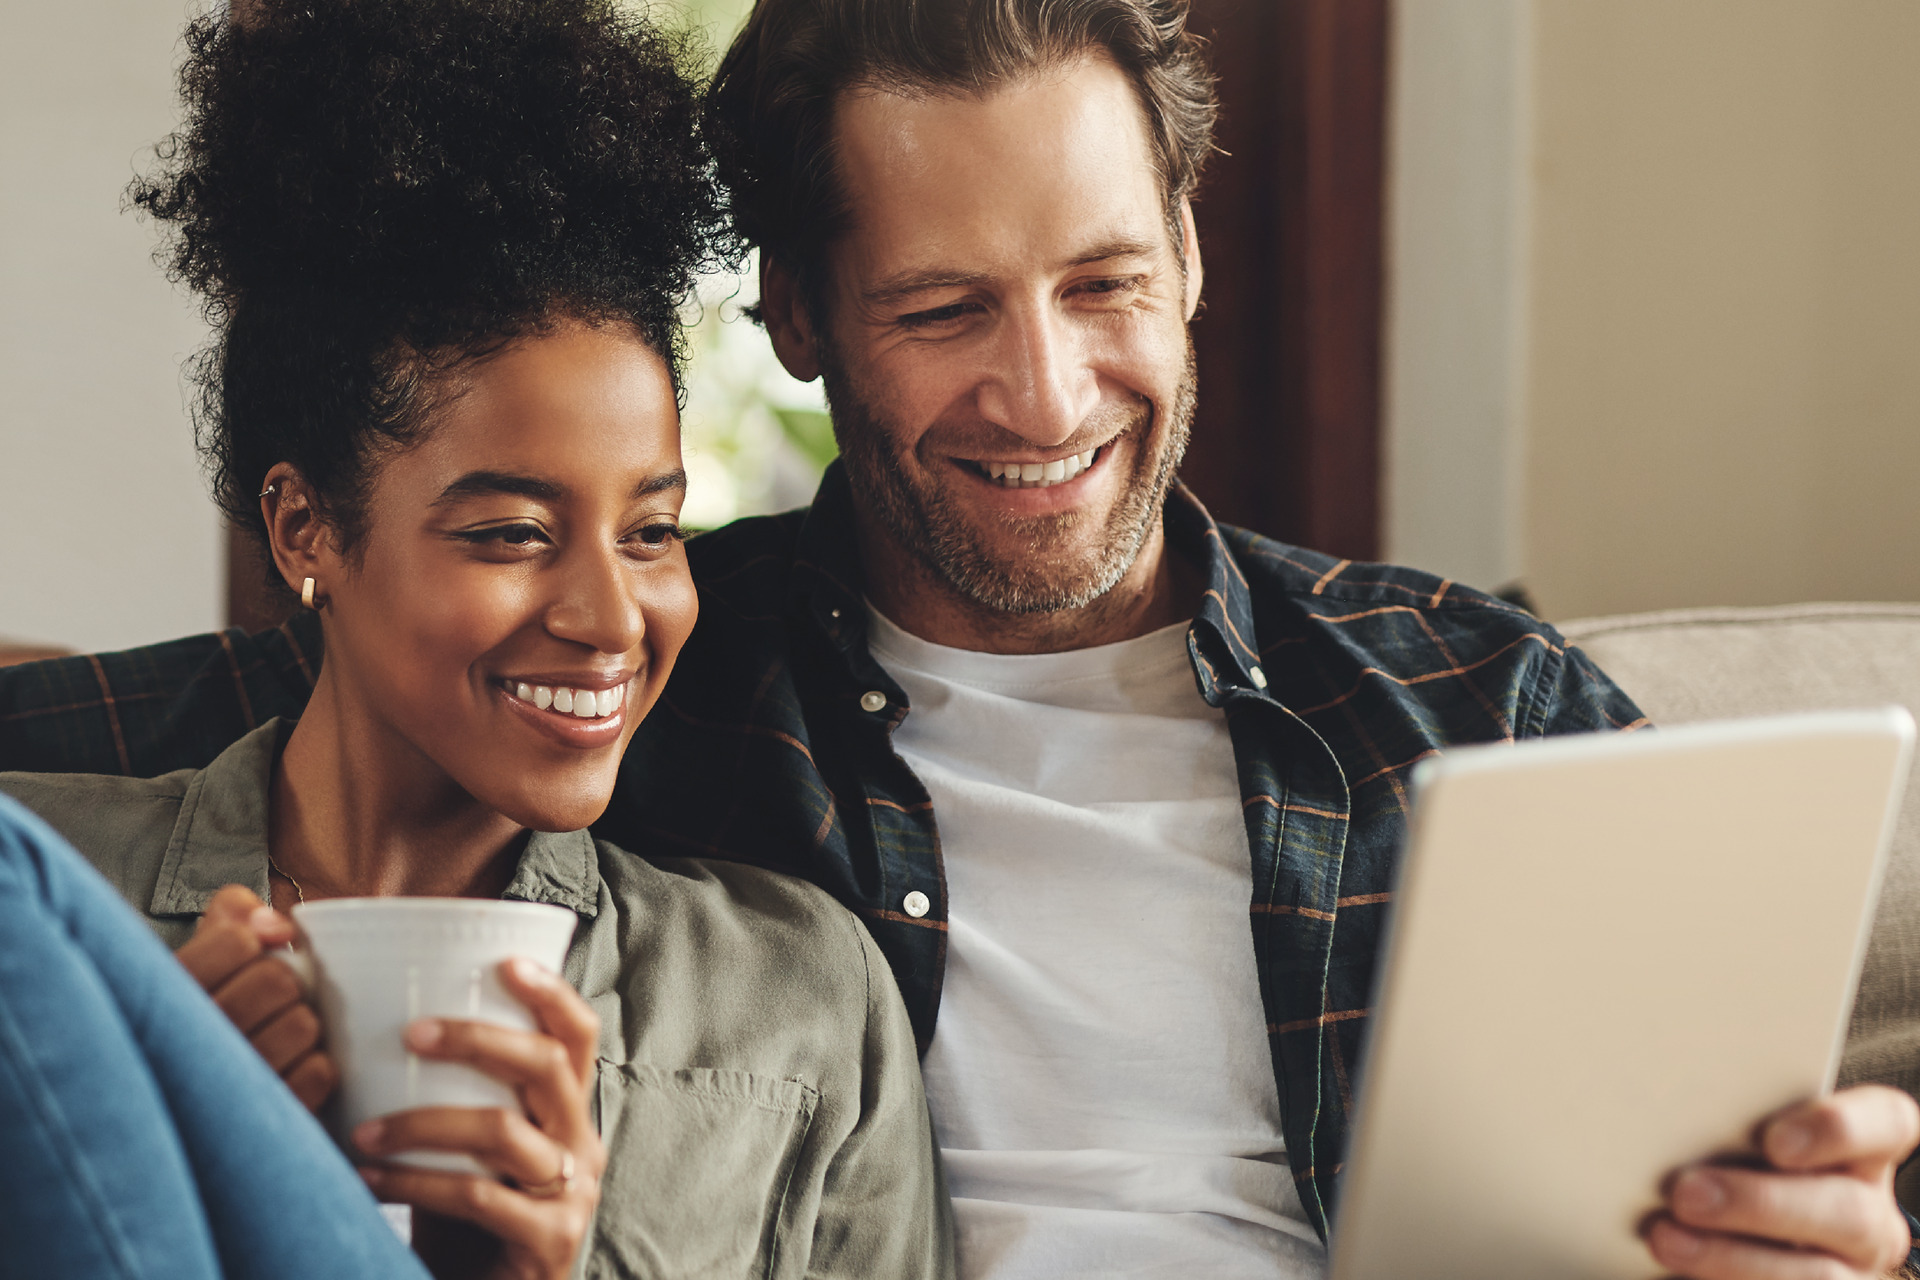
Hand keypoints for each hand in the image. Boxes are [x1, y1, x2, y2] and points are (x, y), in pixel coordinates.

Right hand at [175, 884, 336, 1110]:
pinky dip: (315, 1067)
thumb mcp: (202, 953)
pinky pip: (319, 1071)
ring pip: (302, 1025)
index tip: (251, 955)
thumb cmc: (205, 1012)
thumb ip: (231, 914)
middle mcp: (183, 1045)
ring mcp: (221, 1089)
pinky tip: (286, 1071)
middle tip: (267, 1001)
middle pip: (278, 981)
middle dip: (284, 984)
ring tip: (274, 1036)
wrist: (192, 1109)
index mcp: (162, 996)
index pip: (237, 941)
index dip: (257, 943)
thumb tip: (279, 926)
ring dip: (302, 1025)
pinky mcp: (261, 1119)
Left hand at [353, 958, 605, 1279]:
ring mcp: (573, 1194)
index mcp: (568, 1113)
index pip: (579, 1035)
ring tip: (363, 1133)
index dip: (551, 992)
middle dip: (476, 1038)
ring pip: (504, 1131)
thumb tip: (371, 1028)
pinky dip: (414, 1183)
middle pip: (547, 1066)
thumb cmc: (465, 1223)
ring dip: (422, 1124)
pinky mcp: (551, 1241)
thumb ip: (451, 1100)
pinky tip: (369, 1182)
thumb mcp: (469, 1152)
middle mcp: (582, 1145)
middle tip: (411, 1033)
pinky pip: (479, 1196)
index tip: (504, 961)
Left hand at [1645, 1085, 1919, 1277]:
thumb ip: (1729, 1123)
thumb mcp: (1737, 1138)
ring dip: (1731, 1258)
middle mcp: (1868, 1215)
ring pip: (1820, 1275)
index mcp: (1862, 1152)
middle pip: (1847, 1210)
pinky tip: (1675, 1273)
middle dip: (1761, 1204)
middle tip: (1685, 1194)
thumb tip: (1668, 1110)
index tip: (1775, 1141)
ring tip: (1664, 1239)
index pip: (1887, 1122)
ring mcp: (1851, 1271)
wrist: (1727, 1228)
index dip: (1839, 1128)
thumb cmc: (1728, 1164)